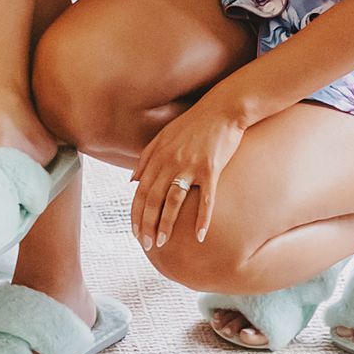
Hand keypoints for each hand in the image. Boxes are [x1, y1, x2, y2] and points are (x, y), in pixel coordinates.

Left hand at [131, 80, 251, 249]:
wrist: (222, 109)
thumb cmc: (194, 124)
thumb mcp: (164, 135)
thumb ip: (146, 157)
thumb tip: (131, 180)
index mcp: (157, 154)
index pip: (141, 190)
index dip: (136, 213)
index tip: (135, 232)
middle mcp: (170, 160)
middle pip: (153, 198)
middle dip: (147, 223)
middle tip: (146, 244)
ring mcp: (190, 165)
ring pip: (172, 200)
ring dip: (166, 224)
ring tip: (162, 242)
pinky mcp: (211, 169)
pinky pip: (205, 199)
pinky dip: (202, 219)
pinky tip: (199, 236)